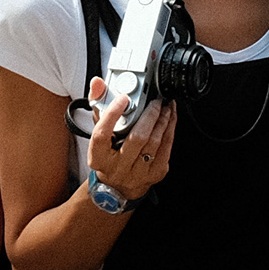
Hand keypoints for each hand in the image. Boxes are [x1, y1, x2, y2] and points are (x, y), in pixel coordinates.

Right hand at [83, 77, 177, 203]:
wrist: (118, 186)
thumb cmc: (108, 155)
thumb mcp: (99, 133)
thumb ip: (98, 106)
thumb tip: (98, 83)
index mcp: (98, 157)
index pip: (102, 135)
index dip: (112, 115)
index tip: (123, 98)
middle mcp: (117, 168)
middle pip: (136, 138)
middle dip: (150, 115)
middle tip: (155, 101)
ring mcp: (137, 173)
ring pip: (154, 142)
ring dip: (163, 120)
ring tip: (165, 107)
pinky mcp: (155, 174)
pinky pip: (166, 148)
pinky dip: (170, 129)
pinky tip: (170, 118)